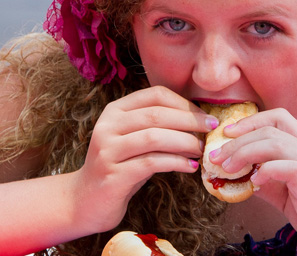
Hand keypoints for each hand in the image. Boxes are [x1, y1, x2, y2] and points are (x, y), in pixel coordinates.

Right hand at [70, 86, 217, 234]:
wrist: (85, 201)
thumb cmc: (120, 167)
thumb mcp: (134, 140)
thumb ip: (157, 126)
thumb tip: (199, 118)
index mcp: (115, 111)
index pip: (155, 95)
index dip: (184, 103)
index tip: (205, 116)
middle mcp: (108, 126)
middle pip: (157, 114)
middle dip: (190, 120)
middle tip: (211, 129)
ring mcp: (107, 150)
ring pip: (155, 137)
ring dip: (185, 142)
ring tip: (201, 150)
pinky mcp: (113, 175)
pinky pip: (152, 163)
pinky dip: (176, 163)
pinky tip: (190, 167)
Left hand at [211, 109, 296, 255]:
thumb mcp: (286, 194)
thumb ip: (265, 180)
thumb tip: (235, 173)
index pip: (280, 117)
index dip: (251, 121)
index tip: (228, 134)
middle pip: (271, 130)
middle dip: (237, 141)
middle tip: (216, 157)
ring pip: (278, 144)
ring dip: (245, 154)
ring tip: (228, 169)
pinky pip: (291, 168)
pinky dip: (268, 171)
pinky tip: (255, 183)